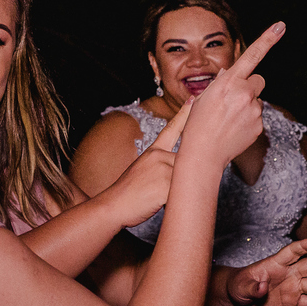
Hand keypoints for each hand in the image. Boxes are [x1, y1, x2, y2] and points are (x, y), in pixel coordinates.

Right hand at [97, 100, 192, 228]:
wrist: (113, 206)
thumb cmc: (127, 194)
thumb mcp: (142, 171)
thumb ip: (161, 166)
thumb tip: (178, 171)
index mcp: (153, 152)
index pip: (171, 129)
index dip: (184, 114)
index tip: (193, 100)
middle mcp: (159, 156)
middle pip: (186, 163)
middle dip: (182, 178)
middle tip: (160, 189)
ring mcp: (163, 169)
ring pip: (186, 179)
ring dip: (177, 191)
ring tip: (156, 198)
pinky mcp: (166, 185)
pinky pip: (182, 193)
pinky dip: (175, 201)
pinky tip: (158, 203)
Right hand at [183, 22, 284, 164]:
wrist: (203, 154)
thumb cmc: (198, 125)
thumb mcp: (203, 98)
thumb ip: (220, 84)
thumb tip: (229, 75)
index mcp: (229, 82)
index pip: (251, 55)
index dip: (267, 39)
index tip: (280, 26)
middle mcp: (245, 93)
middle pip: (258, 80)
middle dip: (249, 86)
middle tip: (233, 102)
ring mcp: (254, 110)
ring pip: (257, 100)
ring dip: (247, 106)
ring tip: (228, 120)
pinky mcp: (259, 125)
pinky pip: (257, 117)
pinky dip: (248, 121)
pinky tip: (234, 129)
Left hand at [227, 239, 306, 305]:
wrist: (241, 296)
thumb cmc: (239, 284)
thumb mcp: (242, 285)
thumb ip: (253, 286)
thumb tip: (262, 288)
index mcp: (276, 263)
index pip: (292, 251)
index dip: (304, 246)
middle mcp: (289, 273)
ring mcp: (293, 286)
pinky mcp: (293, 300)